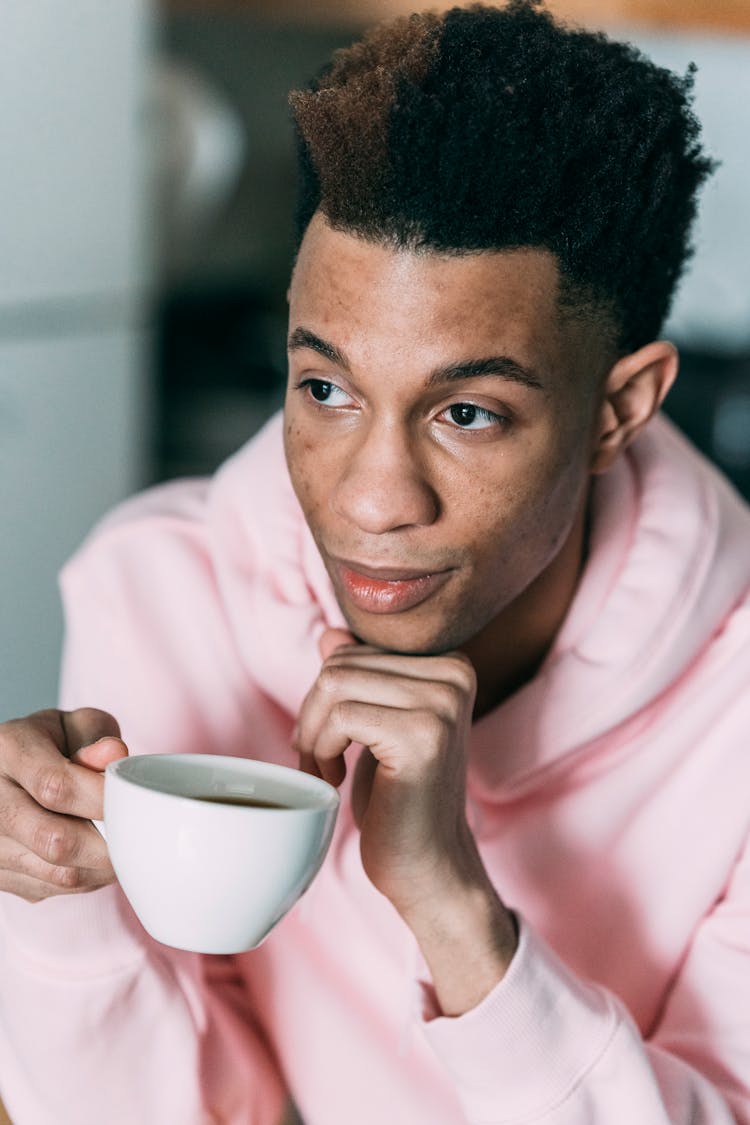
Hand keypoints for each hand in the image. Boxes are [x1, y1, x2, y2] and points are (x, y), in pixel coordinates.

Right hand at [0, 708, 127, 901]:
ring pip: (57, 873)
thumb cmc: (54, 744)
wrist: (13, 771)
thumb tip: (115, 754)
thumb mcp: (74, 725)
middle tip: (137, 832)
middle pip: (55, 840)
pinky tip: (96, 855)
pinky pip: (52, 888)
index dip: (101, 799)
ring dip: (102, 865)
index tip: (134, 801)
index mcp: (7, 751)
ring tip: (122, 842)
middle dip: (108, 841)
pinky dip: (86, 878)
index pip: (55, 785)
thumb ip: (95, 735)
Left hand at [296, 630, 516, 1014]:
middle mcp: (455, 674)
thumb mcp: (373, 728)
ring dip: (312, 732)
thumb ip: (360, 678)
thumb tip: (331, 632)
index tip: (326, 740)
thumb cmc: (399, 800)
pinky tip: (333, 780)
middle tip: (317, 761)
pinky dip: (320, 750)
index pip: (353, 651)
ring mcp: (443, 703)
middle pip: (340, 664)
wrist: (429, 869)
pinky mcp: (423, 735)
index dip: (324, 696)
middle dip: (312, 714)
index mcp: (451, 665)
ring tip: (323, 770)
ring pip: (334, 684)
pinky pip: (341, 717)